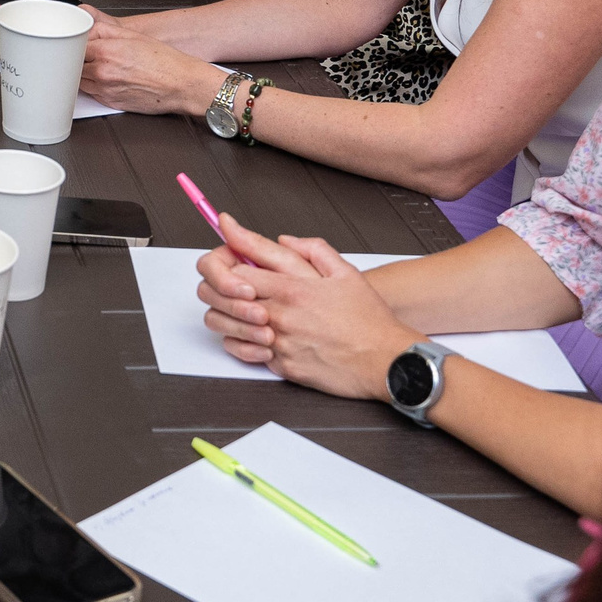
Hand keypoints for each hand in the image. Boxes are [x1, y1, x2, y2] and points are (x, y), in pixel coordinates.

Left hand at [77, 4, 217, 115]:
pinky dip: (94, 85)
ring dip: (83, 73)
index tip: (77, 43)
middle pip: (73, 64)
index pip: (74, 46)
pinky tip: (107, 78)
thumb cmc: (163, 61)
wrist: (181, 84)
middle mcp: (102, 72)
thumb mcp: (133, 35)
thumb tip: (87, 28)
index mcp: (106, 52)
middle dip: (77, 59)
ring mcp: (105, 89)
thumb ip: (104, 30)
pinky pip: (91, 93)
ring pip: (79, 80)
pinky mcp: (109, 103)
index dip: (76, 44)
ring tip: (99, 66)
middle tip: (86, 54)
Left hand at [194, 214, 415, 397]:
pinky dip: (241, 341)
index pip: (234, 265)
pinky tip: (254, 333)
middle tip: (225, 280)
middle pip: (220, 293)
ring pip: (224, 324)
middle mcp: (279, 314)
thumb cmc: (369, 320)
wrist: (386, 361)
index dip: (224, 253)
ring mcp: (277, 342)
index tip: (223, 235)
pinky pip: (242, 351)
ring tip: (238, 307)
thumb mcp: (345, 272)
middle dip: (215, 283)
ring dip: (225, 313)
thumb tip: (283, 240)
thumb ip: (311, 249)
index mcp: (291, 288)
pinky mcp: (281, 366)